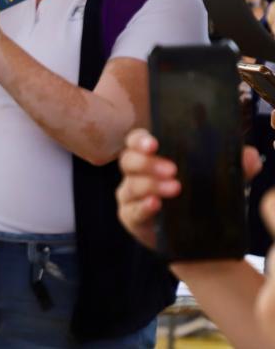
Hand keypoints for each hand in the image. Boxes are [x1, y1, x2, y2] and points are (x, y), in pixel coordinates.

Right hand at [116, 128, 261, 252]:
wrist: (200, 239)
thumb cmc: (203, 199)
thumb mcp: (221, 181)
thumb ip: (237, 167)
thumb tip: (251, 156)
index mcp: (151, 157)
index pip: (136, 141)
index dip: (140, 140)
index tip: (154, 144)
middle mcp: (135, 173)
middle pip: (128, 161)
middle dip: (148, 163)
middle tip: (173, 170)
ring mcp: (130, 195)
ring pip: (130, 185)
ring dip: (151, 185)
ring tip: (175, 189)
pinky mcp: (131, 217)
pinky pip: (132, 210)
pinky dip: (143, 206)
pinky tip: (156, 205)